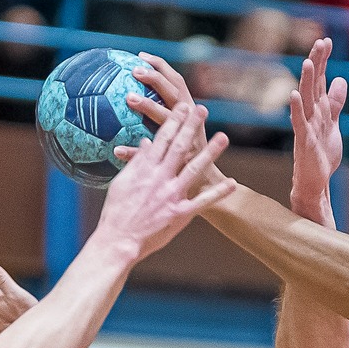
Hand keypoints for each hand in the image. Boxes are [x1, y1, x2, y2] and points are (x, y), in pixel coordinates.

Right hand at [92, 102, 235, 259]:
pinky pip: (203, 201)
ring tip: (223, 137)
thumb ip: (136, 162)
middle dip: (192, 127)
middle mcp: (160, 178)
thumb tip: (145, 142)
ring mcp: (172, 195)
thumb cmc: (116, 213)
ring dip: (211, 152)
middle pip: (179, 147)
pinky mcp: (180, 213)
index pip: (162, 139)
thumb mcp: (121, 183)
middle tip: (203, 110)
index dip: (173, 121)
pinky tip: (232, 183)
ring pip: (194, 169)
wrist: (119, 240)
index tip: (182, 106)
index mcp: (145, 169)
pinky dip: (218, 193)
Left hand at [117, 53, 229, 195]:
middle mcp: (190, 125)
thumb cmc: (188, 165)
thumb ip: (165, 126)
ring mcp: (185, 143)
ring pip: (166, 119)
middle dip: (156, 81)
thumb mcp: (182, 141)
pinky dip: (132, 153)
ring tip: (129, 99)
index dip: (161, 68)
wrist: (206, 195)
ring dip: (148, 107)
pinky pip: (151, 156)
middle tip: (135, 72)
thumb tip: (135, 110)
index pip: (176, 84)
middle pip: (173, 95)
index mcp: (190, 115)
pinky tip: (115, 150)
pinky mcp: (177, 161)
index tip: (142, 56)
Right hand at [290, 37, 346, 217]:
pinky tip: (294, 95)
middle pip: (313, 84)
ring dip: (307, 81)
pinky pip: (298, 123)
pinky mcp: (304, 142)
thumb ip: (335, 102)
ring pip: (306, 100)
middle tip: (320, 42)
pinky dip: (296, 109)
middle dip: (317, 63)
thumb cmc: (322, 155)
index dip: (323, 61)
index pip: (321, 80)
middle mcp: (310, 114)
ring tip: (308, 62)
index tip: (325, 41)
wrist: (316, 182)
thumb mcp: (333, 123)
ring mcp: (306, 127)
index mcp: (319, 109)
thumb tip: (341, 79)